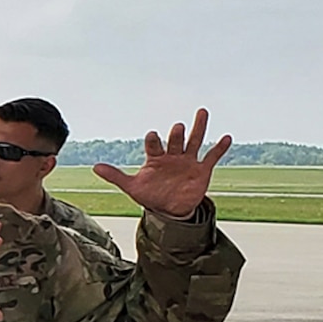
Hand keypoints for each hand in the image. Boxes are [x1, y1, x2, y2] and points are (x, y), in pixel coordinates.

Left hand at [93, 108, 231, 217]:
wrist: (168, 209)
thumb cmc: (150, 194)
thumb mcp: (132, 187)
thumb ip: (115, 176)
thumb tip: (95, 167)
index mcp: (155, 158)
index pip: (154, 145)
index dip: (153, 140)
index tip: (152, 135)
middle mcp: (172, 156)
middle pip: (175, 141)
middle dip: (176, 135)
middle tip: (176, 127)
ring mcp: (188, 161)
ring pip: (194, 141)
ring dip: (198, 128)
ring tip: (202, 112)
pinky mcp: (201, 170)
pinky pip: (212, 157)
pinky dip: (219, 148)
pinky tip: (226, 137)